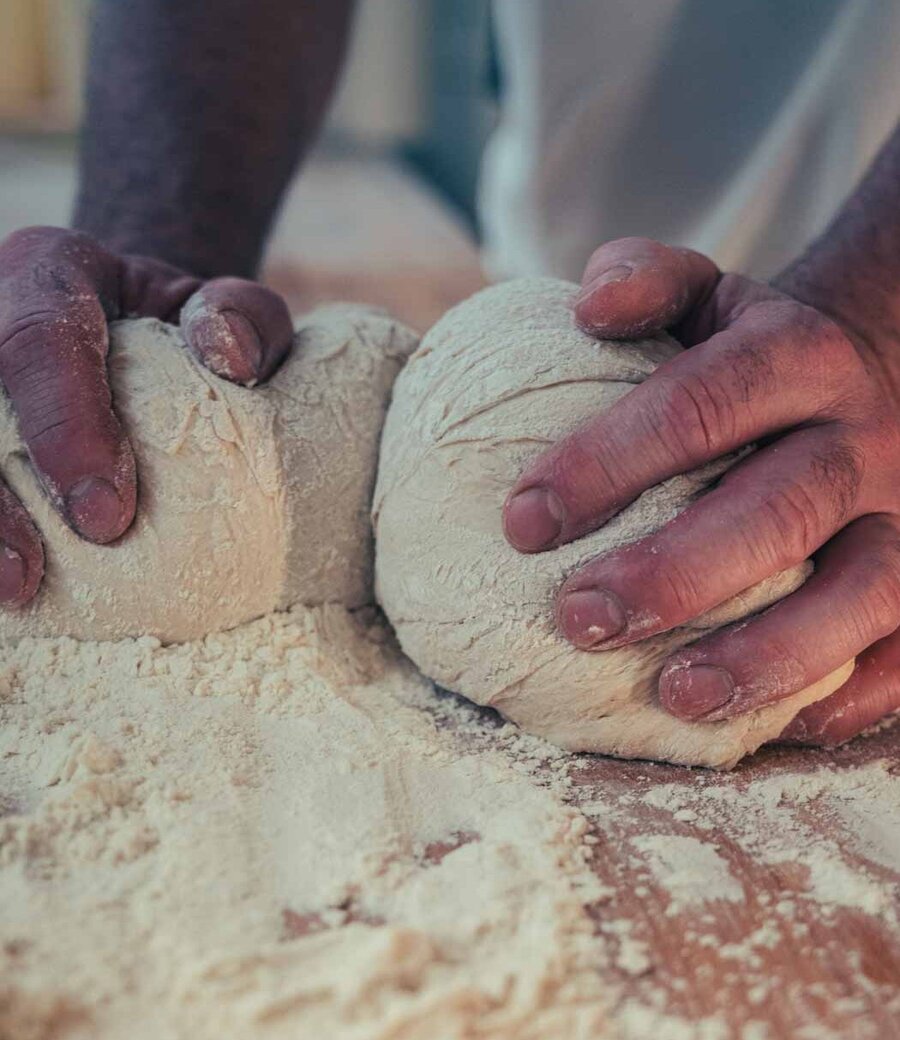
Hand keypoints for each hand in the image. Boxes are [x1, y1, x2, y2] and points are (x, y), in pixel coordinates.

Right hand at [0, 226, 292, 607]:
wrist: (132, 322)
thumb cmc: (180, 321)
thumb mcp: (218, 305)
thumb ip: (242, 316)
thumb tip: (231, 358)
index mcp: (46, 271)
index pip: (38, 339)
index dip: (64, 428)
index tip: (107, 514)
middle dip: (4, 495)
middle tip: (69, 559)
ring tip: (18, 588)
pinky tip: (15, 587)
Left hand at [502, 237, 899, 746]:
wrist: (886, 365)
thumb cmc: (758, 349)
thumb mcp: (709, 294)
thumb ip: (647, 281)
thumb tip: (588, 310)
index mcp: (794, 356)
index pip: (697, 405)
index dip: (608, 463)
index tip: (523, 524)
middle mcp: (860, 438)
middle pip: (776, 509)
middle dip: (676, 574)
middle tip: (579, 619)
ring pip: (860, 592)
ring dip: (768, 655)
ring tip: (674, 697)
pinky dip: (853, 695)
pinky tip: (775, 728)